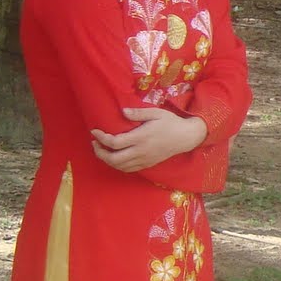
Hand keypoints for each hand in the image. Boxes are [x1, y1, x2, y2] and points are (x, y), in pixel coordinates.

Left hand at [91, 107, 206, 172]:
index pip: (114, 142)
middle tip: (94, 143)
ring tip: (102, 150)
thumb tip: (122, 112)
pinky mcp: (148, 164)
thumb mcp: (156, 113)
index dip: (101, 138)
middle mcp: (141, 151)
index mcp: (141, 137)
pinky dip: (117, 165)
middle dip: (99, 152)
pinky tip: (115, 158)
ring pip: (119, 166)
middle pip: (113, 159)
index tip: (94, 131)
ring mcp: (144, 159)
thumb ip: (138, 113)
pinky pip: (128, 169)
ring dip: (107, 160)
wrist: (186, 137)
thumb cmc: (171, 122)